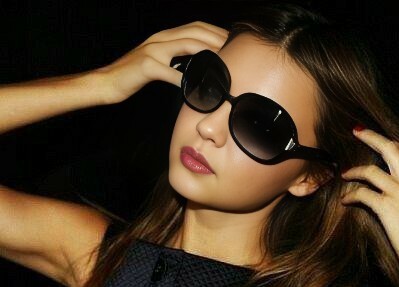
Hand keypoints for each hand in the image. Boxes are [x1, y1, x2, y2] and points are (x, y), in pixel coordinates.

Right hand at [95, 21, 227, 103]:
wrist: (106, 82)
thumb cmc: (132, 77)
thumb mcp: (158, 65)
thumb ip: (176, 62)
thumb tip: (196, 70)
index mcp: (164, 37)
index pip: (195, 28)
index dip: (215, 32)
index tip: (231, 42)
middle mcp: (160, 39)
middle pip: (195, 32)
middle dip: (217, 39)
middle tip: (234, 51)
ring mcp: (153, 51)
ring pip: (186, 45)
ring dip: (207, 52)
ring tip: (222, 63)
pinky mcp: (146, 66)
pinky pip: (170, 72)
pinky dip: (185, 79)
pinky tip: (196, 87)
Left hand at [341, 127, 398, 262]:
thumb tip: (395, 184)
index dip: (393, 142)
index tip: (381, 140)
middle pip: (391, 149)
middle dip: (372, 136)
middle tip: (357, 130)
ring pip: (371, 171)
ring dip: (354, 171)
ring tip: (344, 173)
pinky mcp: (387, 207)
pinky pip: (363, 194)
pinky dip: (350, 195)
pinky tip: (344, 200)